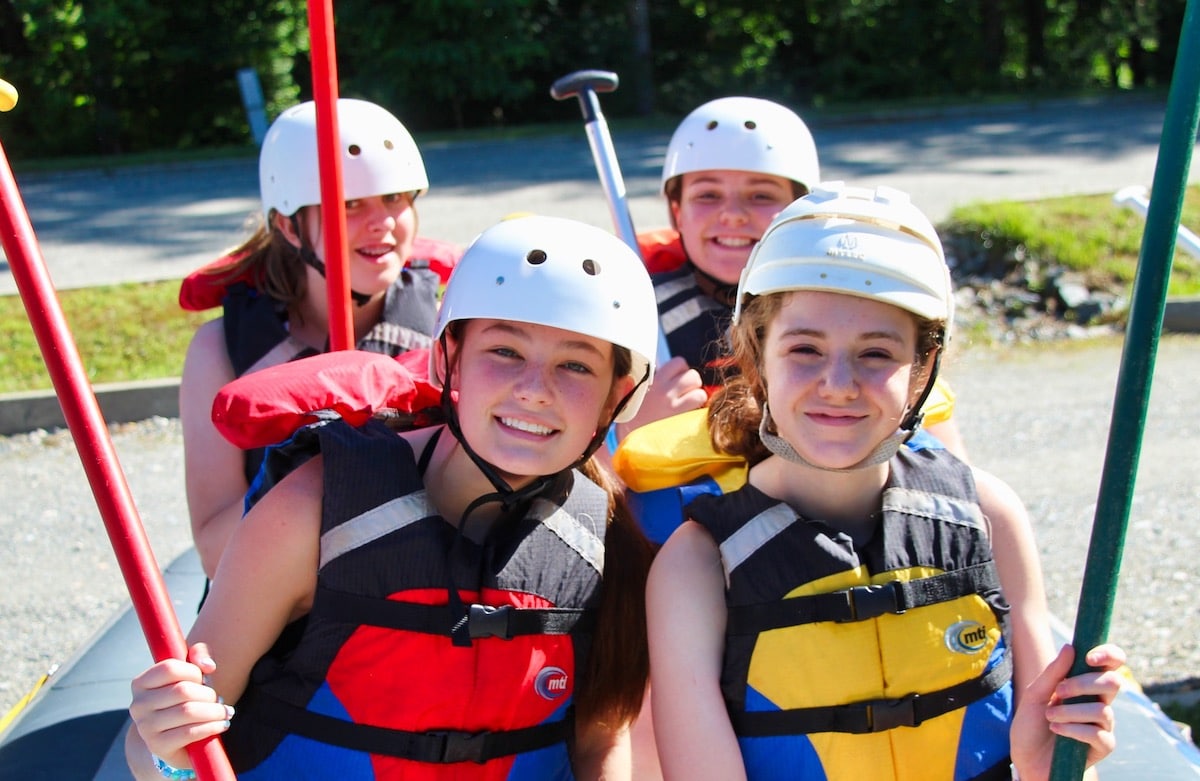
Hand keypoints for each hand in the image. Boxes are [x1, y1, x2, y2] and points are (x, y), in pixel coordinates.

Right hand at [128, 643, 233, 769]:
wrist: (171, 741)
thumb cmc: (183, 701)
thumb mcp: (189, 674)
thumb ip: (198, 656)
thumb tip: (208, 665)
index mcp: (141, 683)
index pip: (170, 668)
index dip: (194, 672)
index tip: (204, 679)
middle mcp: (138, 705)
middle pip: (183, 690)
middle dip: (208, 694)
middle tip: (219, 699)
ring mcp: (145, 727)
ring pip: (188, 711)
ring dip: (215, 711)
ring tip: (225, 712)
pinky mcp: (158, 746)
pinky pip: (190, 732)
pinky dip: (212, 727)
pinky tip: (222, 725)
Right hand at [618, 357, 706, 437]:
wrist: (628, 442)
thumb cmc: (632, 420)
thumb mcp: (636, 395)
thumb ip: (652, 383)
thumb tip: (668, 372)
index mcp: (652, 381)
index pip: (678, 363)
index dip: (682, 371)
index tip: (678, 382)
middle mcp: (663, 390)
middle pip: (693, 375)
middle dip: (693, 384)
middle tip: (686, 395)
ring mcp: (672, 405)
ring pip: (700, 391)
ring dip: (698, 398)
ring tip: (689, 407)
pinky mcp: (680, 419)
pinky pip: (699, 406)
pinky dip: (699, 411)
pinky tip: (690, 417)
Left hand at [1011, 643, 1124, 780]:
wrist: (1027, 759)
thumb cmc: (1031, 726)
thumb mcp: (1035, 695)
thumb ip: (1053, 673)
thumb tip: (1071, 647)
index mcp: (1086, 686)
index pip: (1111, 664)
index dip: (1109, 654)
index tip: (1089, 657)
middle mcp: (1100, 702)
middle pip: (1112, 682)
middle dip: (1082, 684)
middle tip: (1058, 692)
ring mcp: (1104, 725)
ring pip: (1103, 710)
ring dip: (1071, 712)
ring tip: (1050, 717)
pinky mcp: (1103, 747)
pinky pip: (1099, 734)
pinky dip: (1074, 730)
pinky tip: (1057, 731)